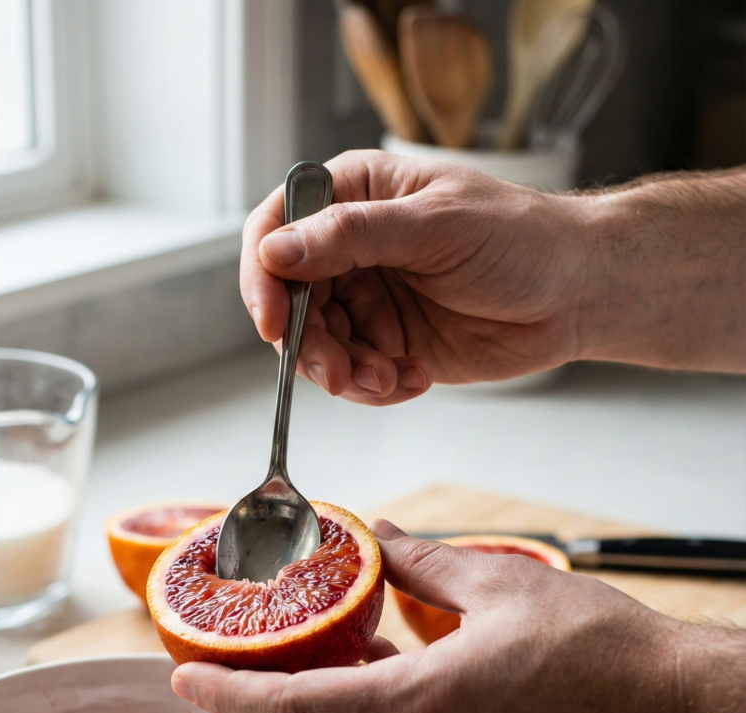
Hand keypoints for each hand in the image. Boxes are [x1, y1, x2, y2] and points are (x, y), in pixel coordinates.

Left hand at [172, 523, 745, 712]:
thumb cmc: (606, 650)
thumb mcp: (500, 583)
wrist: (678, 712)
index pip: (294, 708)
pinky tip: (356, 698)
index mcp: (424, 705)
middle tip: (214, 690)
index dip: (229, 694)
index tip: (186, 677)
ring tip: (269, 693)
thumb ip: (421, 563)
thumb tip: (379, 536)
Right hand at [241, 150, 588, 403]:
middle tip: (342, 373)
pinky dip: (376, 388)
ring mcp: (369, 299)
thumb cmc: (521, 237)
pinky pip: (356, 376)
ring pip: (320, 347)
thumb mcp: (435, 226)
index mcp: (355, 196)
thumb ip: (353, 236)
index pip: (276, 229)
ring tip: (389, 379)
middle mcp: (351, 248)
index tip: (273, 323)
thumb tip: (277, 251)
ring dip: (346, 374)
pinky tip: (414, 379)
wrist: (576, 293)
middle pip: (291, 302)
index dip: (264, 277)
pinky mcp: (389, 343)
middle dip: (311, 345)